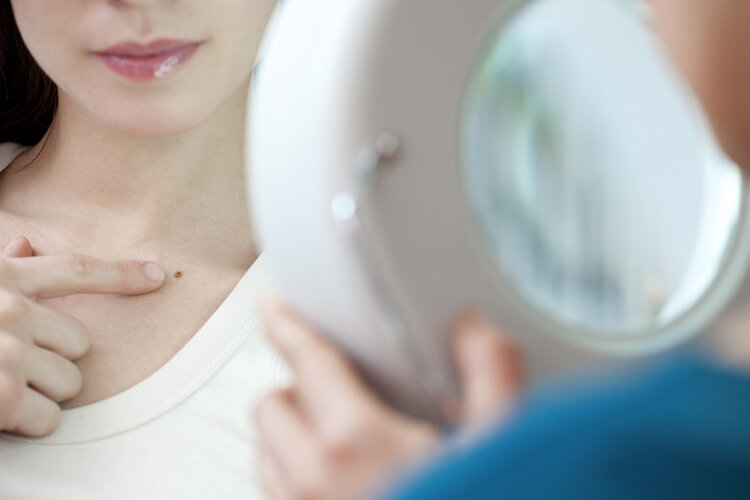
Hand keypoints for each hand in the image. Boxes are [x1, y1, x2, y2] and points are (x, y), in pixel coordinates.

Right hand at [0, 235, 165, 435]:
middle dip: (55, 360)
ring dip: (42, 393)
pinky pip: (49, 418)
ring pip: (71, 382)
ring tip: (2, 387)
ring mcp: (6, 353)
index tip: (158, 275)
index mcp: (2, 280)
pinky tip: (0, 415)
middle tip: (14, 364)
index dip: (122, 274)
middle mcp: (11, 311)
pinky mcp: (0, 397)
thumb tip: (25, 248)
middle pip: (81, 343)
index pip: (76, 270)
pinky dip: (29, 424)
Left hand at [255, 301, 524, 499]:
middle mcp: (315, 482)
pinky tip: (337, 484)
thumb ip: (494, 380)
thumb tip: (475, 330)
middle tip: (336, 390)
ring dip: (289, 436)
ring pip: (266, 455)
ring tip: (335, 437)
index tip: (274, 308)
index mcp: (358, 444)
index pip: (308, 362)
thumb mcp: (500, 450)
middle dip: (295, 389)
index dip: (288, 326)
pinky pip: (276, 498)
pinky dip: (292, 478)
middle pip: (271, 406)